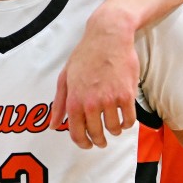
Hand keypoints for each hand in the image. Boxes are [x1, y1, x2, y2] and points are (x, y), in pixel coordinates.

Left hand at [50, 2, 140, 148]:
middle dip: (99, 141)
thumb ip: (60, 103)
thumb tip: (53, 125)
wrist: (108, 37)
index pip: (76, 133)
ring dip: (114, 131)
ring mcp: (110, 99)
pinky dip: (127, 124)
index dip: (82, 143)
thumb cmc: (85, 55)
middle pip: (96, 134)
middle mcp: (91, 102)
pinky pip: (129, 120)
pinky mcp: (127, 95)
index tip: (87, 145)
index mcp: (74, 99)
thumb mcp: (65, 77)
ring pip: (114, 129)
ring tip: (114, 127)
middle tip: (102, 141)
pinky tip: (125, 120)